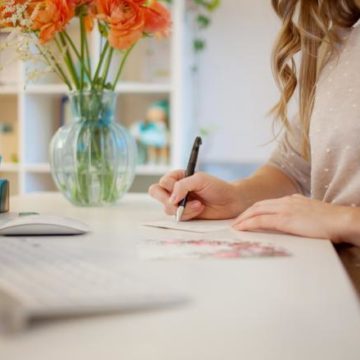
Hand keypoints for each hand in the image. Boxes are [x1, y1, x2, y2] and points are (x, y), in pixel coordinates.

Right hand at [148, 170, 241, 219]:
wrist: (230, 201)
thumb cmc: (217, 187)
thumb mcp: (200, 179)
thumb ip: (182, 185)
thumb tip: (171, 199)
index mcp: (177, 178)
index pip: (162, 181)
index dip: (169, 186)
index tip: (181, 188)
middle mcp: (175, 190)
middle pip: (156, 193)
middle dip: (167, 199)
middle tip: (179, 202)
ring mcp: (178, 203)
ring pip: (167, 208)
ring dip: (184, 208)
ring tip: (199, 204)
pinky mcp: (184, 215)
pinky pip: (177, 218)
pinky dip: (188, 214)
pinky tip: (200, 210)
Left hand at [232, 194, 346, 242]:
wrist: (342, 220)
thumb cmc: (331, 222)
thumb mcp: (312, 215)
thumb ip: (300, 215)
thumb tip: (293, 222)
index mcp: (292, 200)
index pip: (267, 203)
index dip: (254, 210)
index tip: (246, 217)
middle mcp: (286, 201)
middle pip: (258, 205)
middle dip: (244, 213)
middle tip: (235, 222)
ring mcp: (285, 209)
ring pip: (256, 211)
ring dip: (243, 218)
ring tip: (234, 226)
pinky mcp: (285, 219)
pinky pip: (261, 220)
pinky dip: (248, 224)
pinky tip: (240, 229)